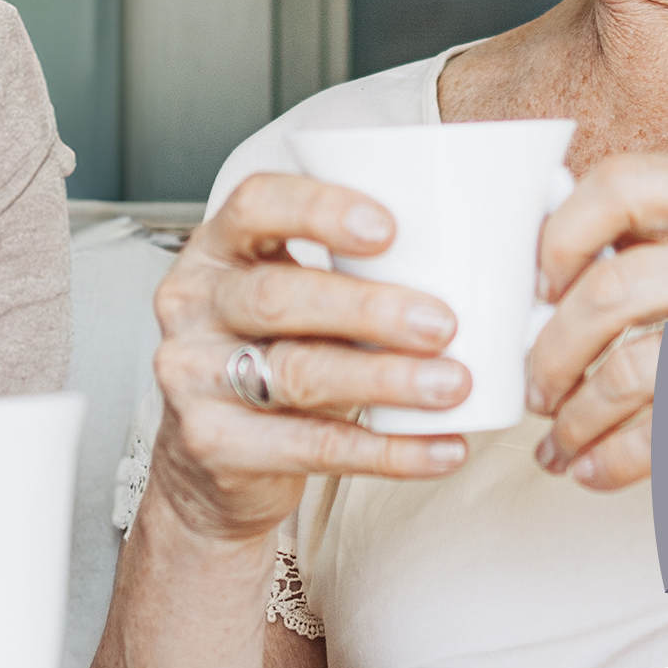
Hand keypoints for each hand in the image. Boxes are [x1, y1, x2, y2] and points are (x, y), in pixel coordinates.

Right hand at [146, 171, 475, 547]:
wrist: (208, 462)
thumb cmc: (270, 354)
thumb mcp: (286, 296)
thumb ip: (347, 273)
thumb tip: (474, 257)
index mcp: (215, 249)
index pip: (254, 204)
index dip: (318, 210)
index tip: (389, 228)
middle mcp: (193, 306)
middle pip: (276, 296)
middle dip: (367, 308)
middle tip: (442, 322)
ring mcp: (194, 377)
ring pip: (296, 373)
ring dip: (384, 378)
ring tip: (450, 383)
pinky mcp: (216, 445)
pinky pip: (311, 448)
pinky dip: (386, 451)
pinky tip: (439, 446)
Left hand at [527, 152, 667, 491]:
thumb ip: (653, 235)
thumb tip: (542, 273)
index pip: (623, 183)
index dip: (562, 232)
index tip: (536, 283)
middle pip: (616, 289)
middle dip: (553, 347)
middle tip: (532, 385)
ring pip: (638, 370)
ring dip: (579, 415)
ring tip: (557, 440)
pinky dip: (622, 456)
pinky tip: (596, 467)